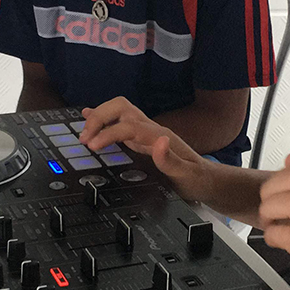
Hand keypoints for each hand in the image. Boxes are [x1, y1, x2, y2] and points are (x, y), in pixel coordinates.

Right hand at [78, 98, 213, 201]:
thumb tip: (159, 142)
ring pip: (119, 112)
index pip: (127, 125)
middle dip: (99, 118)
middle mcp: (151, 130)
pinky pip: (120, 123)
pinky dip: (103, 119)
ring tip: (83, 132)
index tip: (92, 145)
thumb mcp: (187, 176)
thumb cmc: (197, 179)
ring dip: (99, 118)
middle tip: (85, 138)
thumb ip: (171, 160)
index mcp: (159, 136)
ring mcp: (145, 133)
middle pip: (121, 108)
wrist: (206, 180)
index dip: (108, 132)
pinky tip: (89, 118)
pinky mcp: (141, 139)